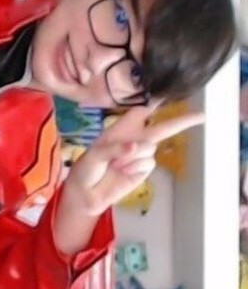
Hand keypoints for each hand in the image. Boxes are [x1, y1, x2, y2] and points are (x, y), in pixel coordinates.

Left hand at [64, 101, 204, 216]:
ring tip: (115, 164)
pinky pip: (148, 163)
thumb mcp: (95, 154)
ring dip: (133, 156)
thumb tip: (136, 147)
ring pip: (150, 148)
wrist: (87, 192)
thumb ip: (114, 148)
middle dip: (182, 121)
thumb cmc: (88, 168)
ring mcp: (141, 154)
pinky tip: (122, 171)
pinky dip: (135, 167)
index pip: (141, 112)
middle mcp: (135, 138)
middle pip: (163, 127)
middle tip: (202, 116)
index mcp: (121, 129)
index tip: (170, 95)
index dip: (155, 103)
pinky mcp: (144, 169)